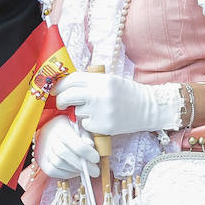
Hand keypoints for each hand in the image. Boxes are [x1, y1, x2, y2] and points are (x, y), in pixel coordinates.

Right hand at [34, 116, 99, 179]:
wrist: (49, 130)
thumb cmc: (68, 129)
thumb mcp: (79, 127)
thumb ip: (85, 136)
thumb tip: (90, 145)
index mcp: (61, 129)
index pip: (76, 144)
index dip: (88, 153)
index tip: (96, 158)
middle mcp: (50, 139)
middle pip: (66, 155)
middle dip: (82, 165)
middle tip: (95, 171)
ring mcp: (44, 151)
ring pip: (59, 164)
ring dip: (74, 170)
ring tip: (85, 170)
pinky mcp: (43, 162)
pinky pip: (53, 171)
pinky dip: (66, 174)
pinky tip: (74, 171)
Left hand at [54, 73, 177, 135]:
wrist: (149, 108)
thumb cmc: (128, 93)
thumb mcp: (110, 81)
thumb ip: (91, 82)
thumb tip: (67, 86)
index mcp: (101, 80)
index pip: (72, 79)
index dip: (60, 84)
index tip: (55, 89)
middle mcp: (99, 94)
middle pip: (68, 95)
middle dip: (61, 100)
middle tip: (61, 103)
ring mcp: (101, 111)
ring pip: (77, 111)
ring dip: (81, 112)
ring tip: (97, 110)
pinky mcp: (103, 126)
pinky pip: (86, 124)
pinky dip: (90, 123)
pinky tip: (102, 119)